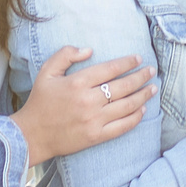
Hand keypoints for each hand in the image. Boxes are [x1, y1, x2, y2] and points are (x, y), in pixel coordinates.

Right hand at [13, 47, 151, 165]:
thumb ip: (65, 55)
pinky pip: (122, 126)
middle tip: (151, 71)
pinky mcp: (96, 136)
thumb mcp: (47, 72)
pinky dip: (135, 118)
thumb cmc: (40, 101)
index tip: (139, 59)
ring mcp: (94, 120)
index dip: (127, 63)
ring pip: (127, 106)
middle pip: (123, 86)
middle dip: (141, 77)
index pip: (110, 69)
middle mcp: (88, 100)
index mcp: (77, 83)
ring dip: (143, 96)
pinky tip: (143, 110)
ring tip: (153, 88)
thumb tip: (89, 50)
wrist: (32, 135)